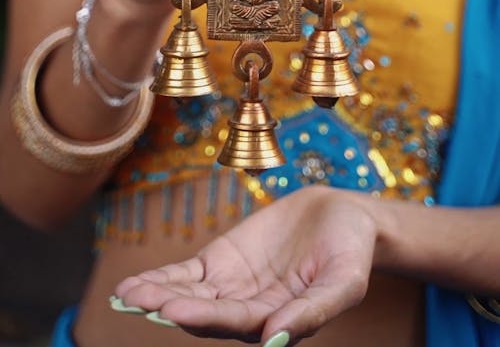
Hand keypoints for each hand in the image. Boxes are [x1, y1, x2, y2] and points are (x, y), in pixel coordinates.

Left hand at [114, 186, 377, 344]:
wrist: (342, 214)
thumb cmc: (351, 251)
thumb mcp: (345, 281)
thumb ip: (313, 311)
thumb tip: (277, 338)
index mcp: (279, 322)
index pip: (238, 323)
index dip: (207, 317)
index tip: (177, 311)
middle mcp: (249, 312)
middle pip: (206, 314)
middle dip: (173, 308)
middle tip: (143, 303)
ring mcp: (231, 288)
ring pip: (189, 296)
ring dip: (158, 296)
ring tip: (127, 296)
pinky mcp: (220, 263)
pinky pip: (185, 275)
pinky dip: (160, 279)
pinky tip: (131, 287)